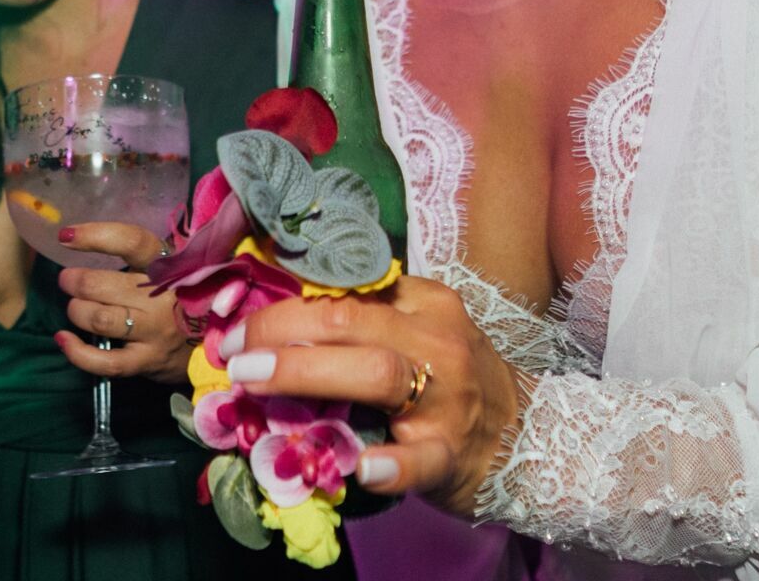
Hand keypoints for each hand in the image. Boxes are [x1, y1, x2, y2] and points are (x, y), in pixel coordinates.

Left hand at [52, 222, 190, 384]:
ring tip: (75, 306)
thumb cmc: (184, 295)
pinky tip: (63, 339)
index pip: (132, 242)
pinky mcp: (147, 361)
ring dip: (78, 310)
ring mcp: (156, 331)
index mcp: (171, 264)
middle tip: (67, 280)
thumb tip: (90, 236)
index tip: (67, 236)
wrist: (216, 341)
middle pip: (106, 285)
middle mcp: (164, 297)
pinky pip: (105, 361)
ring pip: (101, 319)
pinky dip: (77, 351)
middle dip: (76, 281)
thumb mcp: (176, 265)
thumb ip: (144, 253)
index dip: (96, 236)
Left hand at [217, 276, 521, 516]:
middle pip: (350, 321)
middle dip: (280, 331)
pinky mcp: (451, 454)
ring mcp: (446, 397)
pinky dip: (393, 465)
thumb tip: (273, 321)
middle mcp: (436, 340)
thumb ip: (363, 322)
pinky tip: (364, 469)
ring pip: (377, 373)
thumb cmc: (452, 380)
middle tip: (231, 350)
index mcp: (423, 302)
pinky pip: (422, 458)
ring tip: (254, 381)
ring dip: (308, 373)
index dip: (286, 302)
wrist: (527, 436)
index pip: (347, 290)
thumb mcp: (418, 332)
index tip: (239, 321)